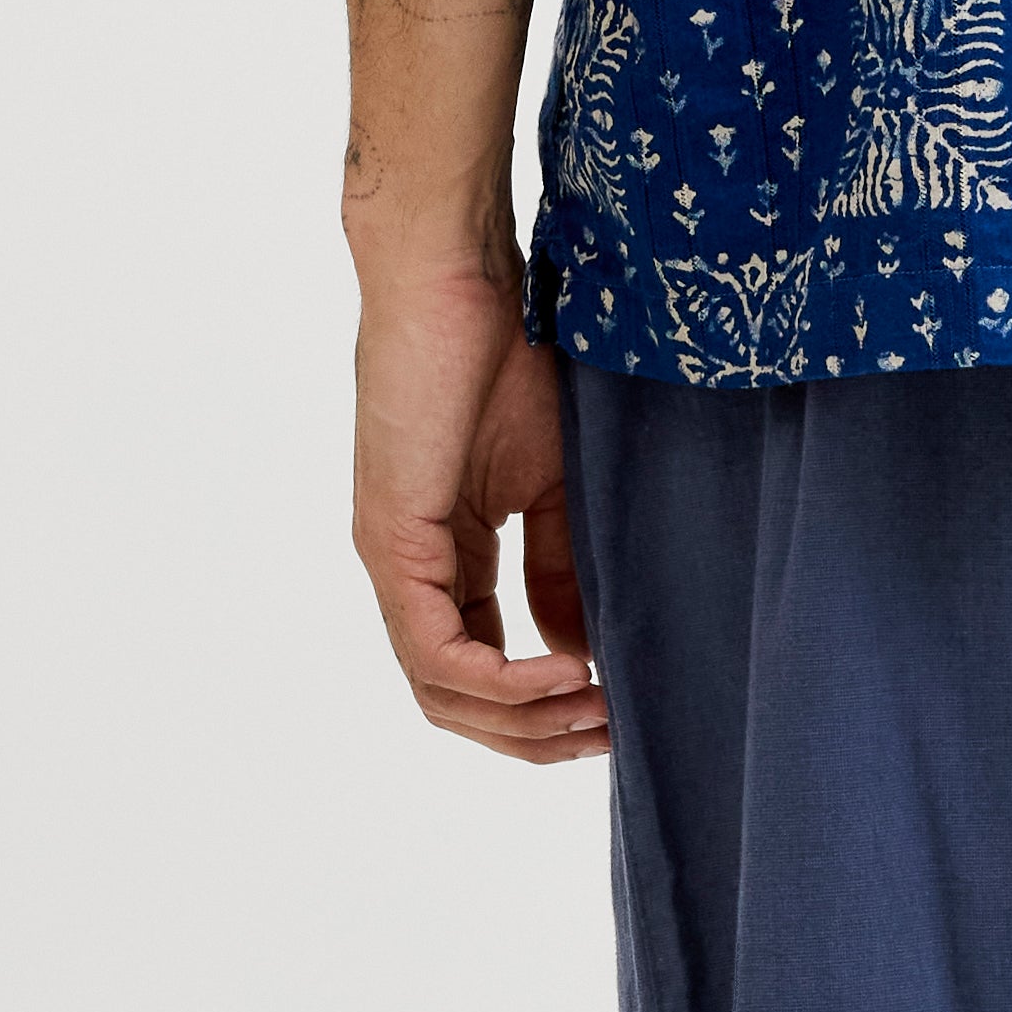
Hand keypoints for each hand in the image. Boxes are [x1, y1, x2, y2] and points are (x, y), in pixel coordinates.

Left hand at [352, 268, 605, 762]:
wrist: (458, 277)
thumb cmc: (507, 354)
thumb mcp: (554, 483)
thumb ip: (561, 569)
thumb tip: (582, 655)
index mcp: (446, 556)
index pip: (481, 666)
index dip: (546, 705)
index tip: (620, 708)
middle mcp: (409, 571)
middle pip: (456, 701)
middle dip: (537, 734)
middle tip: (615, 734)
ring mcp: (393, 561)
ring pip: (442, 692)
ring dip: (523, 720)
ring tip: (597, 711)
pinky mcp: (392, 543)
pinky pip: (438, 653)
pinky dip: (504, 679)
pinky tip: (567, 671)